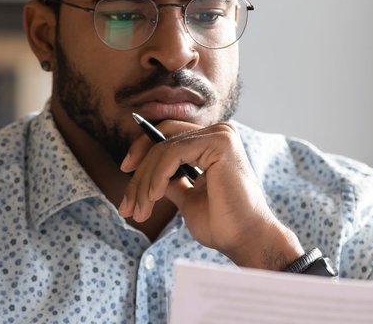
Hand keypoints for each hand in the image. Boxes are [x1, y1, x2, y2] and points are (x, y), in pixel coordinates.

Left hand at [118, 120, 303, 269]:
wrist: (247, 240)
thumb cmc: (223, 224)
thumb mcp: (188, 198)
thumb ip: (172, 180)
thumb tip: (146, 174)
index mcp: (213, 143)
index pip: (167, 136)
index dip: (142, 152)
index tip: (125, 175)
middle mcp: (219, 133)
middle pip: (161, 137)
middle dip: (138, 170)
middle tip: (127, 205)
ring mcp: (220, 135)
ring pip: (162, 148)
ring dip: (144, 182)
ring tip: (139, 211)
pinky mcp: (219, 143)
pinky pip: (171, 153)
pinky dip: (156, 176)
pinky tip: (153, 198)